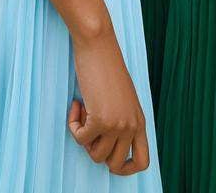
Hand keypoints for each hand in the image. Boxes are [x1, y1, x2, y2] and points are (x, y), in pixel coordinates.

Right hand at [67, 30, 149, 175]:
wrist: (98, 46)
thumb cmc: (106, 67)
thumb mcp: (120, 99)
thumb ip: (120, 120)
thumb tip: (102, 143)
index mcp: (140, 121)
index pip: (142, 161)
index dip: (124, 168)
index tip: (108, 157)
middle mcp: (132, 126)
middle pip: (114, 164)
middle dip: (96, 151)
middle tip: (90, 129)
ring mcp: (118, 125)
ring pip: (95, 155)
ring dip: (84, 137)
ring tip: (83, 112)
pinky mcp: (101, 120)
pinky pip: (80, 138)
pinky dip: (73, 124)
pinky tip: (77, 104)